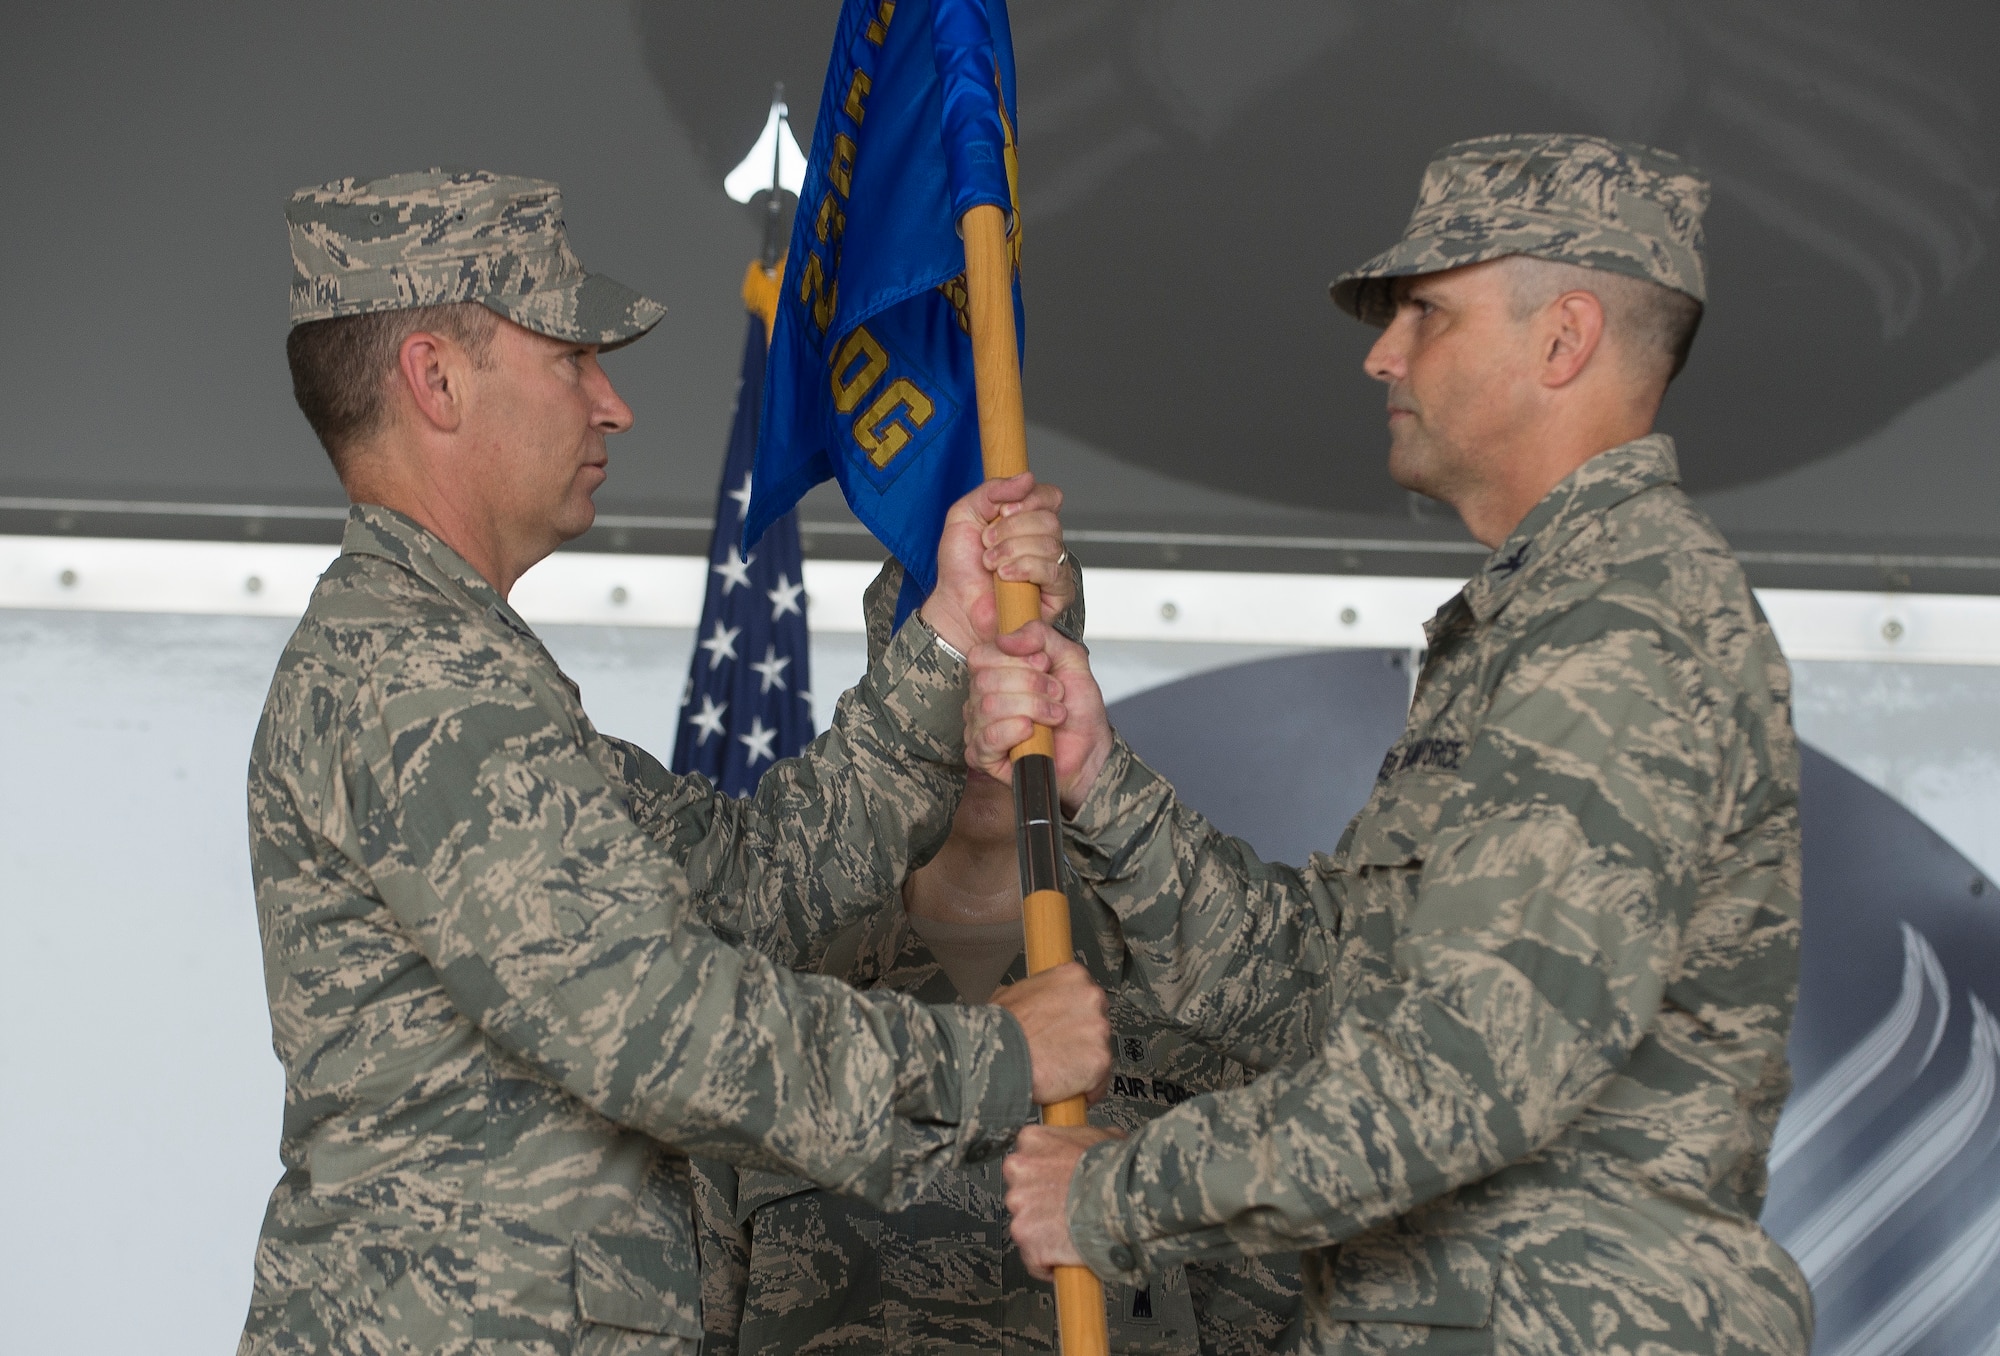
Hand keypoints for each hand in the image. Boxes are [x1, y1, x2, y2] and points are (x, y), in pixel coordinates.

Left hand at [921, 473, 1070, 655]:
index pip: (1050, 497)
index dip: (1030, 500)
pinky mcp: (1057, 593)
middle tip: (987, 544)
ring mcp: (1053, 567)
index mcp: (1028, 520)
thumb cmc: (960, 567)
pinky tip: (1006, 577)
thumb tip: (1026, 478)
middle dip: (1011, 530)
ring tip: (992, 564)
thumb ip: (992, 490)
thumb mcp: (964, 514)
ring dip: (1011, 551)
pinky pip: (1053, 570)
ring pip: (1050, 544)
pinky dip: (1024, 569)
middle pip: (1050, 520)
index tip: (1002, 512)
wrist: (955, 605)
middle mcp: (1044, 541)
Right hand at [965, 621, 1113, 812]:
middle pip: (985, 680)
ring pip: (988, 707)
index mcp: (995, 673)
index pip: (981, 656)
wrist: (1091, 749)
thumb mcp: (1069, 658)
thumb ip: (1040, 635)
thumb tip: (1006, 638)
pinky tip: (1032, 732)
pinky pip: (988, 738)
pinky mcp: (982, 756)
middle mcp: (981, 698)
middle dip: (1031, 685)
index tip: (1045, 665)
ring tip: (1054, 715)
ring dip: (1032, 708)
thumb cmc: (1077, 708)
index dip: (1016, 659)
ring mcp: (978, 728)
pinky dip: (1015, 731)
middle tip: (1056, 694)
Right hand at [989, 962, 1111, 1106]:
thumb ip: (1038, 996)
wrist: (998, 1054)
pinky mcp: (1101, 1059)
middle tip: (1058, 1052)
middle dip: (1082, 1040)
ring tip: (1056, 1072)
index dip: (1075, 1017)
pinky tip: (1064, 1088)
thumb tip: (1036, 1005)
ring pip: (1099, 1052)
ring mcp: (1099, 1028)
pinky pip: (1099, 1080)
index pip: (1086, 998)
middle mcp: (1092, 997)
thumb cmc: (1000, 1028)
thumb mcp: (1014, 993)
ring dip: (1083, 1065)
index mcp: (1074, 976)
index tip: (1066, 1029)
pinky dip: (1085, 1089)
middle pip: (1097, 1023)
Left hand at [1004, 1124, 1122, 1279]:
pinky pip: (1033, 1256)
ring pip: (1026, 1225)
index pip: (1027, 1161)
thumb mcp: (1101, 1137)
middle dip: (1041, 1204)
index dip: (1045, 1175)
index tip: (1057, 1184)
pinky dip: (1048, 1260)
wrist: (1124, 1198)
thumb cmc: (1116, 1168)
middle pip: (1022, 1192)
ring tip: (1072, 1232)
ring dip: (1044, 1232)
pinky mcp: (1026, 1237)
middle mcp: (1019, 1170)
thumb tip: (1088, 1146)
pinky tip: (1067, 1253)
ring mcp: (1020, 1205)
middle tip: (1067, 1209)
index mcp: (1033, 1141)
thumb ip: (1079, 1141)